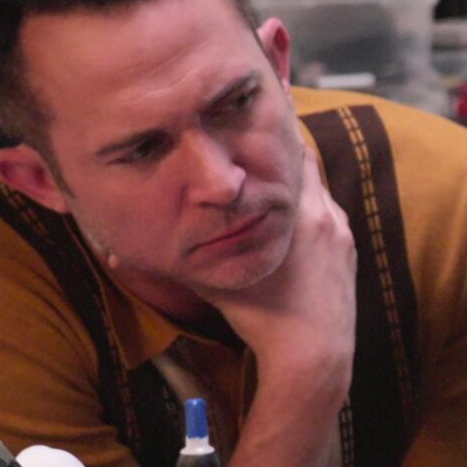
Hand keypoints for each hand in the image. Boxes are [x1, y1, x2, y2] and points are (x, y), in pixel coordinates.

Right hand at [202, 144, 354, 466]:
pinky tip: (293, 231)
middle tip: (258, 145)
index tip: (259, 114)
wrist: (312, 353)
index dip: (274, 132)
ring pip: (318, 196)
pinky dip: (311, 217)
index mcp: (297, 210)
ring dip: (296, 190)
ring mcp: (341, 235)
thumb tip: (118, 252)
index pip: (292, 149)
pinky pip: (329, 222)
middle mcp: (325, 214)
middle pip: (306, 167)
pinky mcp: (348, 255)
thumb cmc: (261, 315)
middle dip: (283, 156)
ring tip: (269, 189)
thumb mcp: (211, 280)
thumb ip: (176, 255)